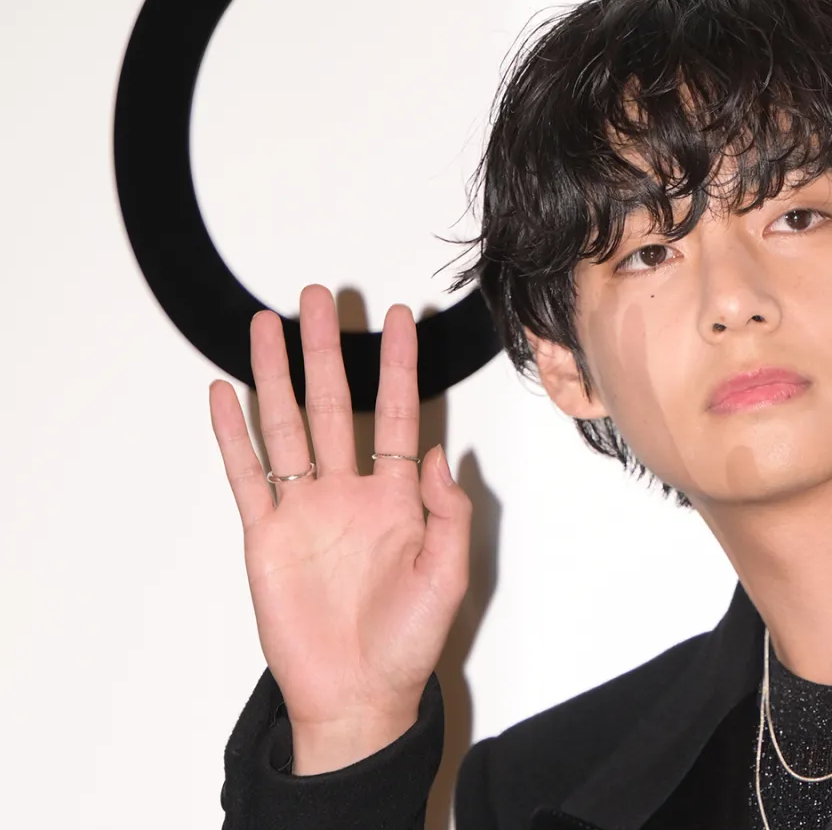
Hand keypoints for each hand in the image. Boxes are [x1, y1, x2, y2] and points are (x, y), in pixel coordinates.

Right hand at [208, 284, 470, 773]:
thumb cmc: (408, 642)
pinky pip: (248, 475)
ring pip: (285, 426)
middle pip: (333, 404)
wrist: (359, 693)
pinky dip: (234, 436)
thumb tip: (442, 453)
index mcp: (397, 499)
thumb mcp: (448, 573)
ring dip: (275, 375)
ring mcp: (305, 510)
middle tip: (317, 297)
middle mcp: (349, 494)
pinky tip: (224, 396)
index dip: (399, 366)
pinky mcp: (268, 536)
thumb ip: (448, 511)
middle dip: (326, 350)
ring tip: (264, 325)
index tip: (398, 318)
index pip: (399, 415)